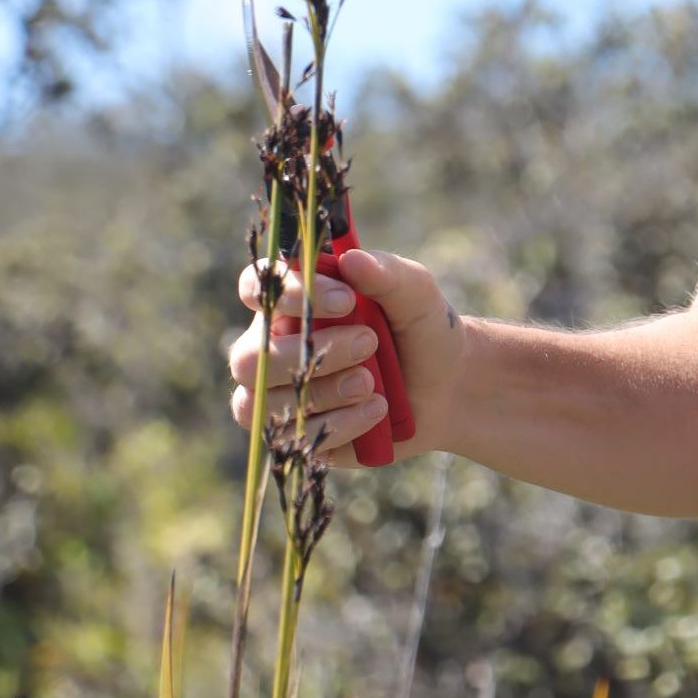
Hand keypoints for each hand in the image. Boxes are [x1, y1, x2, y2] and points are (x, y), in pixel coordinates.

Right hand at [228, 248, 464, 468]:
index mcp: (295, 302)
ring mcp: (280, 395)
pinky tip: (376, 410)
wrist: (446, 388)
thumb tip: (351, 260)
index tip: (346, 299)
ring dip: (323, 392)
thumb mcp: (415, 294)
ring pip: (262, 403)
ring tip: (372, 383)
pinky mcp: (296, 435)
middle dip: (313, 352)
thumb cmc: (420, 328)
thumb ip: (386, 274)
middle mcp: (275, 346)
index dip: (291, 293)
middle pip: (250, 357)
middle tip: (370, 343)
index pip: (258, 287)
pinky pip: (292, 438)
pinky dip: (339, 424)